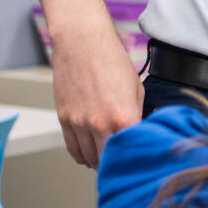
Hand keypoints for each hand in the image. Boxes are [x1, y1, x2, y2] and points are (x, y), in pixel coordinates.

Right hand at [52, 21, 142, 167]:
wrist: (82, 43)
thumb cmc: (112, 61)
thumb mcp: (137, 89)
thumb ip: (139, 114)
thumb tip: (143, 132)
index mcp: (123, 116)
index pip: (131, 151)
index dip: (137, 157)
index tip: (140, 160)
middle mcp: (100, 123)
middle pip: (108, 160)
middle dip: (117, 164)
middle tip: (124, 163)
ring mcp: (79, 123)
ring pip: (89, 158)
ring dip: (99, 162)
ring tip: (108, 159)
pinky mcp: (64, 119)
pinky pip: (73, 148)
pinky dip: (82, 155)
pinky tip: (90, 154)